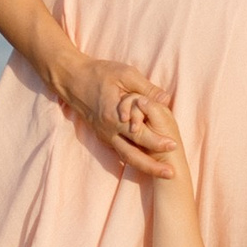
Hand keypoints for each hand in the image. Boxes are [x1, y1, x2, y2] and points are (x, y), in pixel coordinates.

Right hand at [62, 57, 172, 178]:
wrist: (72, 79)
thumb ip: (146, 89)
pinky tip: (148, 164)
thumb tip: (166, 100)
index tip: (173, 145)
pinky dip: (134, 159)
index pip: (139, 134)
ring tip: (163, 173)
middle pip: (132, 155)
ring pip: (126, 157)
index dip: (157, 141)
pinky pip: (120, 151)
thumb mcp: (125, 74)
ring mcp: (105, 136)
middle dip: (152, 166)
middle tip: (172, 173)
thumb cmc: (99, 74)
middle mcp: (108, 131)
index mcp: (114, 116)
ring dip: (145, 167)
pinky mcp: (103, 136)